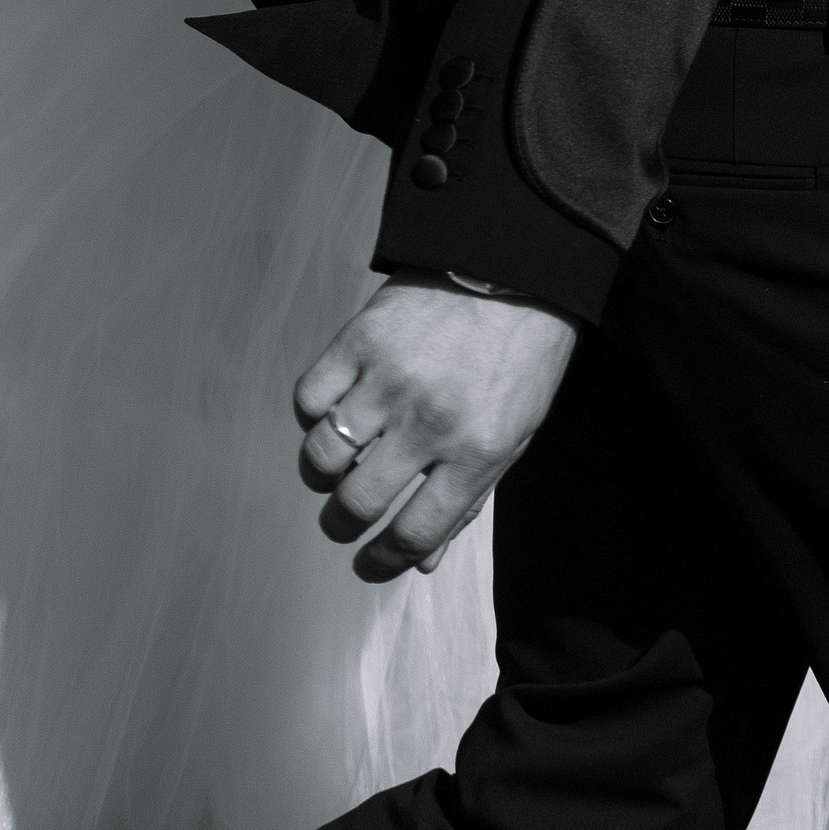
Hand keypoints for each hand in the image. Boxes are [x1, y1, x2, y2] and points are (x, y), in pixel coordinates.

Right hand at [294, 274, 577, 581]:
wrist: (515, 265)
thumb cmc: (520, 358)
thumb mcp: (513, 435)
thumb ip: (467, 501)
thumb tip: (422, 564)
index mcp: (476, 451)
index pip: (413, 534)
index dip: (382, 562)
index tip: (367, 563)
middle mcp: (429, 421)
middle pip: (356, 503)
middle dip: (341, 526)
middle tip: (343, 519)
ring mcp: (390, 378)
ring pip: (321, 456)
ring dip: (321, 476)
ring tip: (335, 469)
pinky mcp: (360, 339)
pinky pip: (308, 398)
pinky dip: (312, 415)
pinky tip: (333, 412)